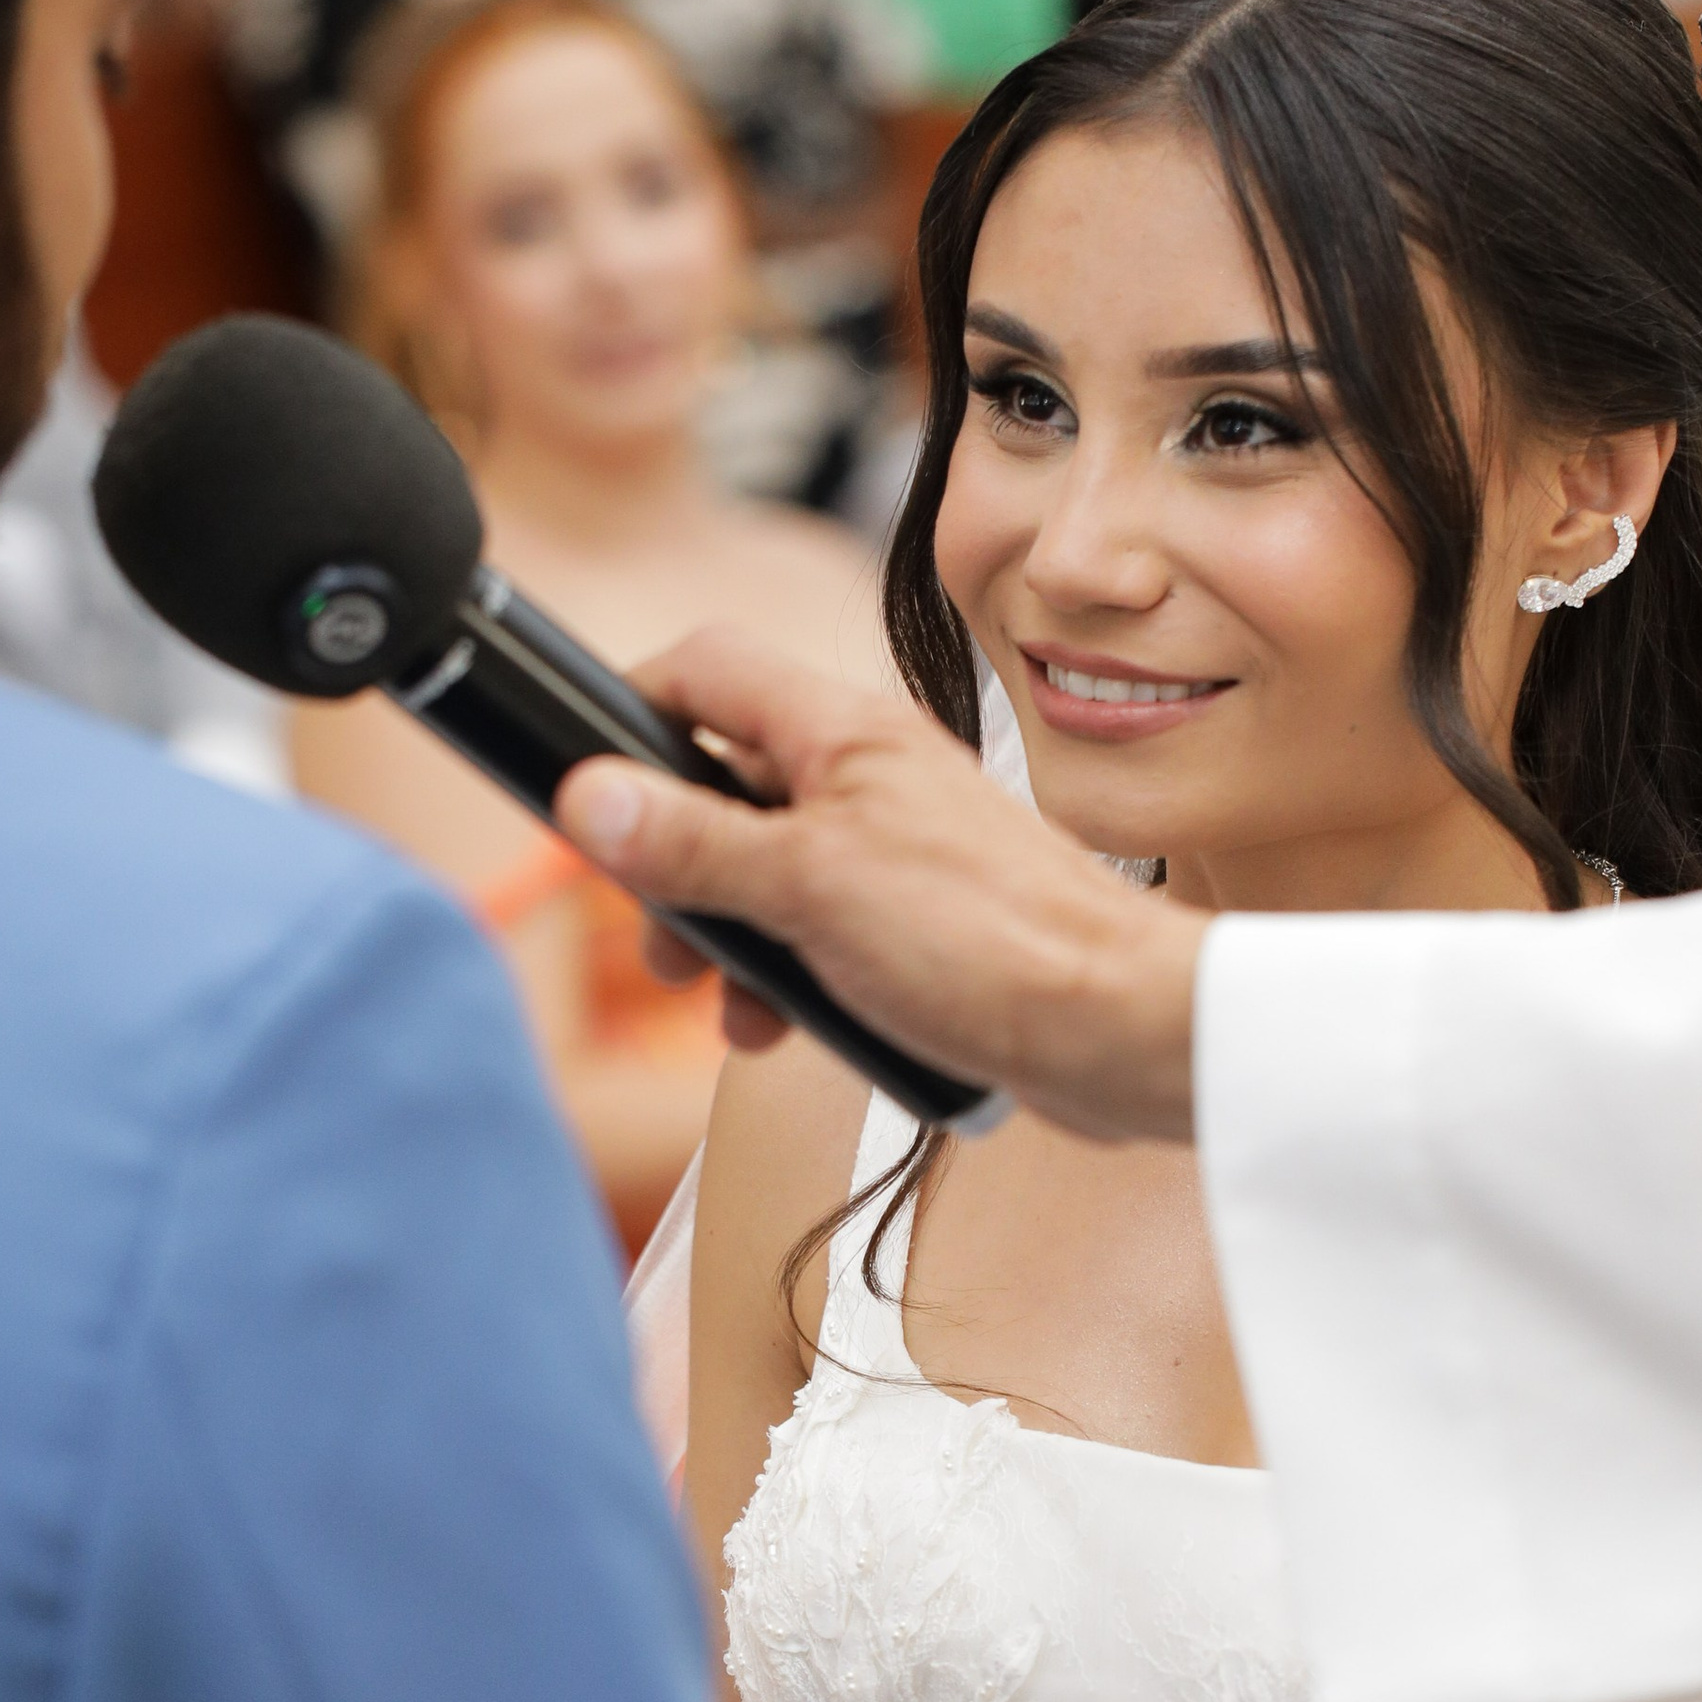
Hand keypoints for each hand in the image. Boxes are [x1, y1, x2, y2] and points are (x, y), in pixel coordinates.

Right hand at [552, 629, 1206, 1144]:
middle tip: (664, 939)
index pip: (706, 673)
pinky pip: (822, 931)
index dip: (632, 713)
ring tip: (734, 1003)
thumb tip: (591, 799)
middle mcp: (869, 777)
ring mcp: (896, 848)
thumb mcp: (807, 888)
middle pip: (725, 785)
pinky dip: (792, 974)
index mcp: (843, 734)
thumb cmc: (988, 940)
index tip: (586, 786)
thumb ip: (693, 843)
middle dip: (675, 865)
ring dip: (732, 938)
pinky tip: (796, 1025)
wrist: (1114, 1029)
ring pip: (768, 871)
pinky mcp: (920, 921)